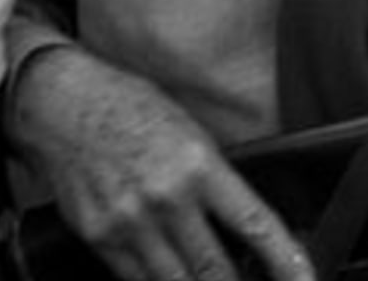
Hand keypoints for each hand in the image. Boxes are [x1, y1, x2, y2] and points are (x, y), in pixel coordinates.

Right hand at [10, 44, 312, 280]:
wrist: (62, 104)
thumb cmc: (130, 109)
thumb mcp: (190, 132)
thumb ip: (215, 182)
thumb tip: (244, 228)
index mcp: (199, 164)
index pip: (255, 224)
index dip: (285, 260)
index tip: (305, 280)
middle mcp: (166, 198)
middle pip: (214, 270)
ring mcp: (129, 223)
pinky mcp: (99, 238)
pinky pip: (137, 280)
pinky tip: (172, 277)